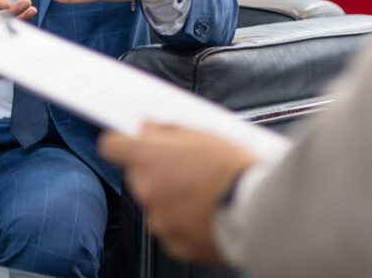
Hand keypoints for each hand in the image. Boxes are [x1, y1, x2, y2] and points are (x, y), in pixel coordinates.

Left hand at [98, 123, 257, 263]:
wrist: (259, 212)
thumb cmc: (236, 171)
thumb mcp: (203, 134)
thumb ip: (167, 131)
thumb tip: (149, 127)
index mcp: (148, 157)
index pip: (111, 146)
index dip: (122, 144)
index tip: (131, 144)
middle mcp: (146, 189)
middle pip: (137, 176)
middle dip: (156, 172)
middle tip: (186, 169)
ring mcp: (158, 219)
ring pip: (155, 204)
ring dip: (170, 200)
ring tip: (203, 194)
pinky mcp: (173, 244)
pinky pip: (170, 229)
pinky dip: (183, 224)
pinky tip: (207, 214)